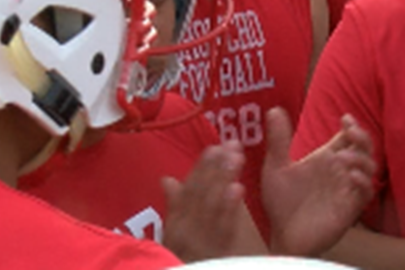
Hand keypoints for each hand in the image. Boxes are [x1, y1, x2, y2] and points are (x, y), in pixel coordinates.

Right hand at [162, 140, 263, 261]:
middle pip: (199, 195)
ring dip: (222, 179)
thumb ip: (175, 207)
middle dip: (215, 168)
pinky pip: (220, 229)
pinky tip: (237, 189)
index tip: (214, 147)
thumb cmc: (185, 262)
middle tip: (230, 145)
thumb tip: (167, 179)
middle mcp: (183, 233)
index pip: (188, 192)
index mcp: (175, 228)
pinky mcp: (213, 256)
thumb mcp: (178, 238)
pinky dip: (227, 207)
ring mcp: (197, 245)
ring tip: (236, 158)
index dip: (201, 168)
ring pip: (210, 206)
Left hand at [261, 108, 377, 257]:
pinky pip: (365, 193)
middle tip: (351, 131)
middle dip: (362, 137)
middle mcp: (339, 171)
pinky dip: (362, 182)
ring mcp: (346, 189)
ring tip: (344, 158)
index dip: (352, 125)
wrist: (282, 235)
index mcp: (326, 159)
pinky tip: (349, 177)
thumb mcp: (276, 167)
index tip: (345, 118)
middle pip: (364, 148)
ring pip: (369, 168)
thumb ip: (278, 140)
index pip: (348, 137)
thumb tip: (274, 109)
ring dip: (361, 159)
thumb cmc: (281, 203)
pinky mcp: (349, 208)